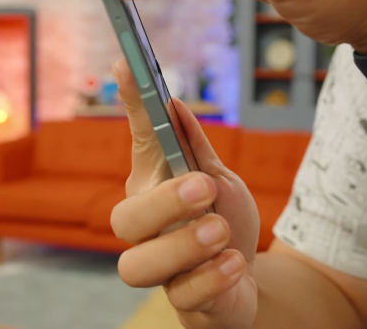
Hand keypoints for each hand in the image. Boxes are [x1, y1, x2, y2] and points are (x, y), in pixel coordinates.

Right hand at [111, 59, 259, 328]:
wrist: (242, 283)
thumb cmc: (220, 224)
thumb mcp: (216, 178)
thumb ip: (192, 145)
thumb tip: (169, 97)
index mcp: (153, 189)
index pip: (138, 143)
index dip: (131, 106)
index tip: (128, 64)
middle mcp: (147, 230)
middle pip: (125, 219)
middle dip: (163, 201)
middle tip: (203, 188)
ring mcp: (161, 269)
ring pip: (137, 266)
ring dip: (181, 246)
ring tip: (220, 232)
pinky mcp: (187, 302)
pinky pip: (184, 297)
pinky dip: (210, 280)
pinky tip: (234, 264)